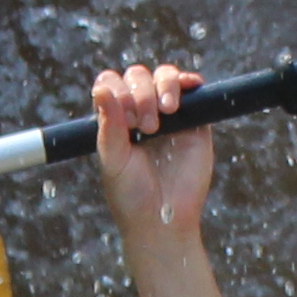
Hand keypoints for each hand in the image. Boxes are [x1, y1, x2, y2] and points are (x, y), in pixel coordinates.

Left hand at [91, 62, 213, 245]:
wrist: (164, 219)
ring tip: (166, 111)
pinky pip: (192, 90)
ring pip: (164, 77)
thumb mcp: (113, 160)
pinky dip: (189, 81)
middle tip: (146, 126)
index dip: (117, 92)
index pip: (112, 84)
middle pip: (138, 77)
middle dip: (141, 94)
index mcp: (115, 120)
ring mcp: (169, 115)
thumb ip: (109, 125)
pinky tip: (188, 87)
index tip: (125, 121)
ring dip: (163, 86)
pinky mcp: (194, 121)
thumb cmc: (132, 195)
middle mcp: (141, 112)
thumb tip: (101, 88)